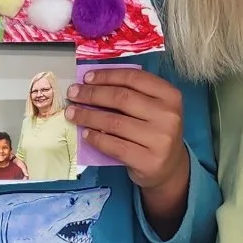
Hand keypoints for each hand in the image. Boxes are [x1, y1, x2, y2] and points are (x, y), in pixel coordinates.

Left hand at [68, 67, 189, 232]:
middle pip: (121, 98)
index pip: (134, 78)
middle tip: (73, 93)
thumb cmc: (154, 130)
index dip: (107, 76)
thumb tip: (90, 83)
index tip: (86, 78)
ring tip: (72, 113)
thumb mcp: (152, 108)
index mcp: (170, 95)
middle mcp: (168, 116)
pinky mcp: (148, 160)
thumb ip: (131, 93)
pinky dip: (96, 138)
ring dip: (88, 116)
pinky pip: (114, 146)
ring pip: (114, 122)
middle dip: (92, 94)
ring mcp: (160, 140)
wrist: (169, 166)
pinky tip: (85, 133)